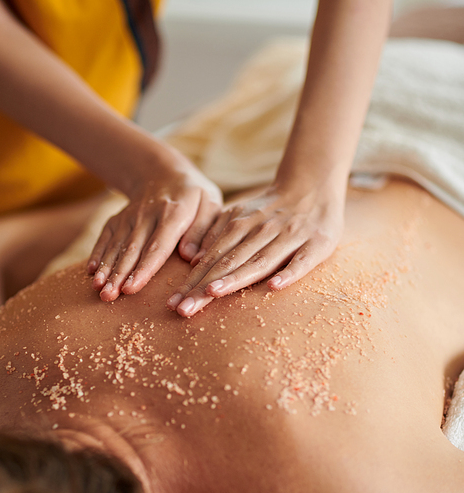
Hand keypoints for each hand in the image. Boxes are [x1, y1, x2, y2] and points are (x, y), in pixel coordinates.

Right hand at [87, 154, 221, 300]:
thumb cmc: (193, 196)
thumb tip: (191, 257)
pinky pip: (106, 237)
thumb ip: (204, 230)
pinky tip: (91, 272)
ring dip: (106, 269)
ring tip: (99, 290)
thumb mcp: (209, 204)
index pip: (157, 245)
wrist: (164, 172)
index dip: (144, 268)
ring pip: (116, 245)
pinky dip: (97, 254)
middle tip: (109, 297)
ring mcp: (130, 216)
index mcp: (173, 214)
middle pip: (132, 249)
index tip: (132, 288)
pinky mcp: (118, 219)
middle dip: (119, 274)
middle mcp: (147, 215)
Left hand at [166, 182, 344, 316]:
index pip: (213, 258)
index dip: (192, 281)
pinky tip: (274, 287)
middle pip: (230, 263)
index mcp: (242, 224)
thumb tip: (194, 261)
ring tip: (212, 294)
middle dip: (204, 286)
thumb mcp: (242, 215)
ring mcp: (291, 237)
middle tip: (183, 308)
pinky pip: (302, 261)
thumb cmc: (273, 209)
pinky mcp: (318, 244)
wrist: (315, 184)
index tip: (173, 302)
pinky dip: (289, 273)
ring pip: (260, 261)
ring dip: (236, 278)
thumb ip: (218, 234)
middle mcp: (263, 230)